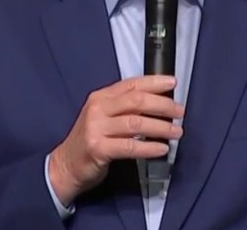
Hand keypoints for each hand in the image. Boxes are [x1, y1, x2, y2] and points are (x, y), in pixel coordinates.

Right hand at [48, 75, 183, 206]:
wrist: (66, 164)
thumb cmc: (91, 139)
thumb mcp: (103, 116)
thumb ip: (124, 107)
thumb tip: (158, 102)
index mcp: (101, 97)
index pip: (131, 84)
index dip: (154, 82)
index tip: (173, 83)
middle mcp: (98, 108)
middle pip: (136, 101)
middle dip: (162, 105)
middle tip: (180, 112)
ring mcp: (96, 128)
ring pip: (136, 123)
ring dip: (161, 127)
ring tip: (176, 132)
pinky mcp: (98, 148)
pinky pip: (130, 147)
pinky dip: (149, 147)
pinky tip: (162, 148)